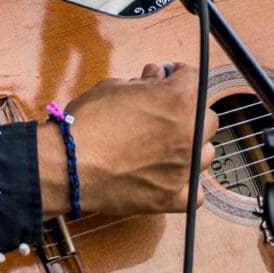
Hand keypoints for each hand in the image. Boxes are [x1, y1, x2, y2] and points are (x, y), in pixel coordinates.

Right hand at [36, 62, 219, 215]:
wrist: (66, 165)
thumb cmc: (86, 125)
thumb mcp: (113, 88)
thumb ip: (144, 82)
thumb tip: (157, 75)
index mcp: (179, 101)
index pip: (195, 79)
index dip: (180, 76)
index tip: (171, 79)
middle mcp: (188, 134)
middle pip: (207, 119)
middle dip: (189, 113)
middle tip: (167, 116)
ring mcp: (183, 168)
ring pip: (205, 154)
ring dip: (192, 148)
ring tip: (166, 148)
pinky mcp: (172, 197)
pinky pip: (196, 194)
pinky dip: (187, 186)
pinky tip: (172, 179)